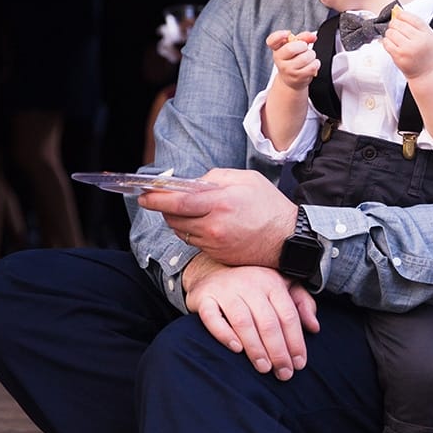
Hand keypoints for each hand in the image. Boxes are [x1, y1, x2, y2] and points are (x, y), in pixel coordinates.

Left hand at [139, 168, 298, 267]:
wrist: (288, 239)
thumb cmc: (269, 205)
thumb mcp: (245, 179)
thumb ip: (215, 177)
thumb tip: (191, 183)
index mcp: (219, 203)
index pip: (176, 202)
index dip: (155, 198)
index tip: (143, 195)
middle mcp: (213, 226)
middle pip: (173, 220)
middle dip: (164, 209)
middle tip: (162, 200)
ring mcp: (214, 244)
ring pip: (181, 232)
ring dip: (178, 221)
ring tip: (188, 210)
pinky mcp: (217, 255)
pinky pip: (194, 242)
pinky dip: (192, 232)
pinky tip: (203, 223)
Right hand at [182, 253, 319, 378]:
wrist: (212, 270)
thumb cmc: (253, 286)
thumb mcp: (282, 287)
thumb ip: (302, 304)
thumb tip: (314, 327)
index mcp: (272, 282)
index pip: (288, 315)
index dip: (295, 341)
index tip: (299, 364)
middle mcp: (249, 284)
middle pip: (268, 322)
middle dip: (278, 351)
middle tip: (283, 373)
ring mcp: (225, 290)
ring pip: (243, 321)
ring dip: (255, 348)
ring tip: (264, 368)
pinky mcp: (204, 297)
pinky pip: (212, 318)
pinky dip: (224, 334)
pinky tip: (236, 349)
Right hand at [267, 28, 319, 89]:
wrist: (291, 79)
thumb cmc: (293, 59)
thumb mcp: (295, 46)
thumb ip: (303, 37)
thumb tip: (313, 37)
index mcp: (277, 48)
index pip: (272, 41)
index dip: (279, 35)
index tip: (287, 33)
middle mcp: (279, 59)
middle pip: (291, 49)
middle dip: (303, 46)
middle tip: (304, 48)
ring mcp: (288, 70)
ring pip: (304, 58)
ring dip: (311, 55)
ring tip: (309, 57)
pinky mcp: (297, 77)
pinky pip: (311, 67)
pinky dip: (316, 63)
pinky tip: (312, 64)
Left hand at [382, 5, 432, 78]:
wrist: (426, 74)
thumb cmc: (425, 53)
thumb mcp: (427, 37)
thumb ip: (416, 24)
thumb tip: (397, 11)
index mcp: (427, 34)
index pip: (412, 18)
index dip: (402, 15)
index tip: (398, 15)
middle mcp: (419, 41)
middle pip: (400, 24)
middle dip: (394, 24)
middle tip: (393, 27)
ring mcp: (408, 49)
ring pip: (391, 32)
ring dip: (389, 33)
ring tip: (393, 37)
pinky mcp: (399, 57)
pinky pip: (387, 43)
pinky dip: (386, 41)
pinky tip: (391, 44)